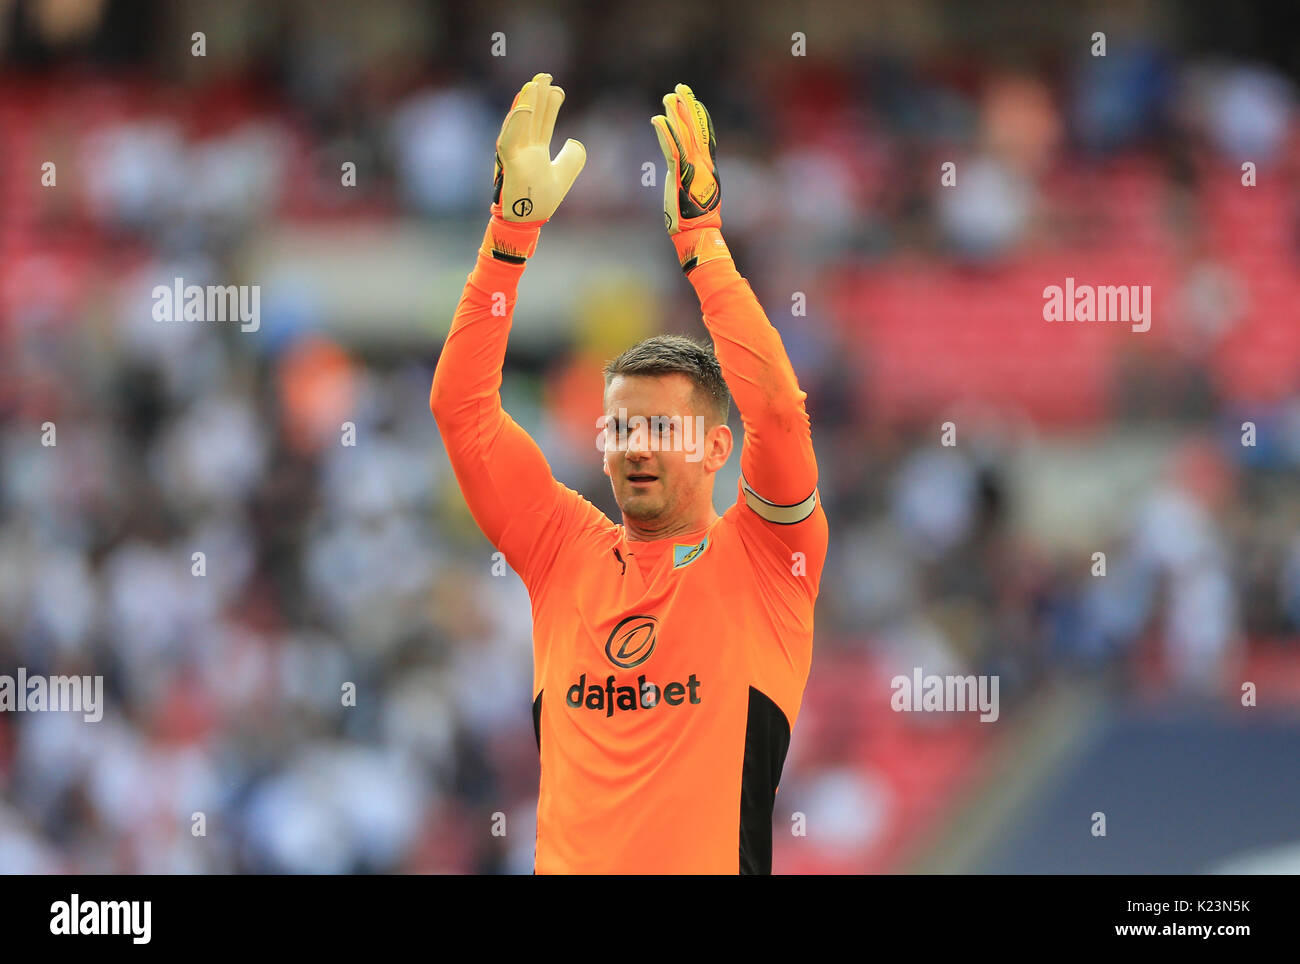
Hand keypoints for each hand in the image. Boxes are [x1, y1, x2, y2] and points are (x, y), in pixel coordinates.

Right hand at [493, 72, 585, 222]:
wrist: (526, 223)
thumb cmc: (539, 202)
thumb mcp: (563, 176)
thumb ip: (572, 160)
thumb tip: (576, 142)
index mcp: (535, 151)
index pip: (543, 122)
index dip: (549, 105)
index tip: (557, 88)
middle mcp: (525, 149)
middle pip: (532, 117)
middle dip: (538, 96)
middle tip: (545, 75)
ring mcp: (516, 155)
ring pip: (520, 123)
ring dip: (526, 103)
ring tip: (533, 84)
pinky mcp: (508, 164)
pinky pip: (509, 140)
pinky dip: (515, 124)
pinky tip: (522, 107)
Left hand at [651, 83, 721, 234]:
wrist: (698, 231)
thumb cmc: (695, 218)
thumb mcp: (695, 193)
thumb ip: (691, 178)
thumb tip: (686, 173)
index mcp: (708, 167)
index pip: (705, 135)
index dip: (700, 116)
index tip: (693, 100)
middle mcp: (703, 163)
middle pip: (696, 128)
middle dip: (688, 106)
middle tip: (680, 87)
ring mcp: (693, 168)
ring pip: (684, 135)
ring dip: (675, 114)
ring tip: (668, 97)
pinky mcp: (680, 174)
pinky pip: (672, 149)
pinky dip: (665, 134)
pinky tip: (657, 120)